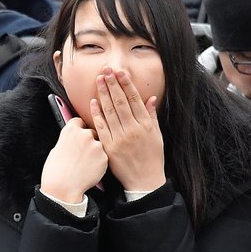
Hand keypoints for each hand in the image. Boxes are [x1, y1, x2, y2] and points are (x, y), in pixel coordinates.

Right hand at [40, 118, 107, 202]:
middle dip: (89, 140)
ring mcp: (96, 145)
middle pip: (91, 132)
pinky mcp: (104, 157)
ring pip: (99, 145)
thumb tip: (73, 139)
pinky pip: (103, 156)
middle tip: (82, 153)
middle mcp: (84, 134)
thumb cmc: (56, 170)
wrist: (63, 187)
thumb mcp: (57, 148)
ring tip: (85, 163)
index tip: (79, 133)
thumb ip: (68, 140)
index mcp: (70, 130)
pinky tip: (89, 168)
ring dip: (95, 151)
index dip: (79, 128)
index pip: (79, 121)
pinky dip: (99, 162)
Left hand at [91, 68, 165, 191]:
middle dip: (113, 84)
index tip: (120, 73)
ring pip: (109, 111)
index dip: (126, 85)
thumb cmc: (152, 157)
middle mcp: (132, 129)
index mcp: (145, 125)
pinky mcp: (109, 146)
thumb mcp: (157, 135)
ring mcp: (120, 138)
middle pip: (120, 102)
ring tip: (99, 80)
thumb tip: (151, 98)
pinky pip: (101, 126)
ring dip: (103, 94)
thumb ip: (151, 116)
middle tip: (106, 70)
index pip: (134, 100)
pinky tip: (93, 101)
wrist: (144, 180)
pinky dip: (96, 113)